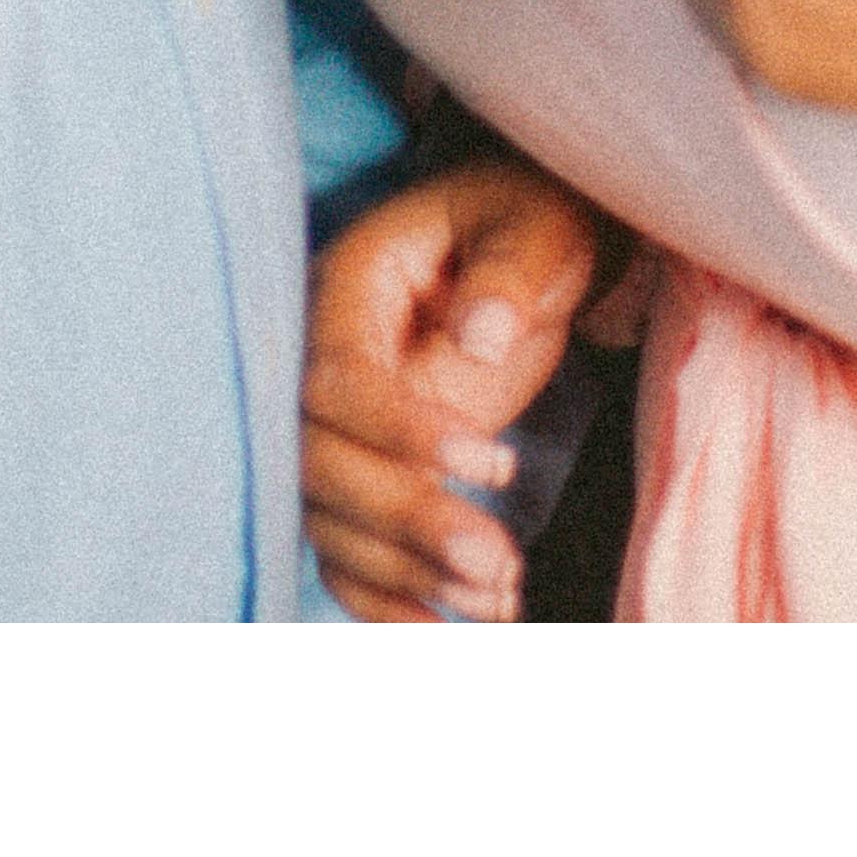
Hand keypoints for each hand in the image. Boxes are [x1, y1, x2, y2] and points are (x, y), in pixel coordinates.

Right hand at [303, 154, 604, 622]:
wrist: (522, 245)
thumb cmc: (530, 223)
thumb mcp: (538, 226)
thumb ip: (510, 272)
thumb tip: (477, 337)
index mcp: (347, 287)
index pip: (338, 377)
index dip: (400, 428)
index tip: (493, 462)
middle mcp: (318, 362)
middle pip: (322, 464)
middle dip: (408, 520)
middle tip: (500, 563)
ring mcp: (333, 427)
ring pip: (332, 521)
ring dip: (408, 572)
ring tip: (501, 597)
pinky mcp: (359, 476)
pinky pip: (346, 551)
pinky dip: (388, 602)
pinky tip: (450, 633)